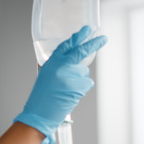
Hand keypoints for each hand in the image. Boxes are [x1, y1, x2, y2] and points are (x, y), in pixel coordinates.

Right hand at [14, 25, 107, 143]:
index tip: (87, 30)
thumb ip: (58, 66)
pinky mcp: (78, 86)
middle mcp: (61, 66)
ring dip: (80, 79)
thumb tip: (73, 62)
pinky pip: (87, 83)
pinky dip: (82, 88)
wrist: (40, 113)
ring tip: (66, 90)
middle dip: (94, 44)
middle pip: (81, 52)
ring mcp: (71, 76)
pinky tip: (71, 94)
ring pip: (84, 72)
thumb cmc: (41, 97)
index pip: (66, 45)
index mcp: (51, 62)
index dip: (77, 36)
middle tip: (103, 39)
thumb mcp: (46, 76)